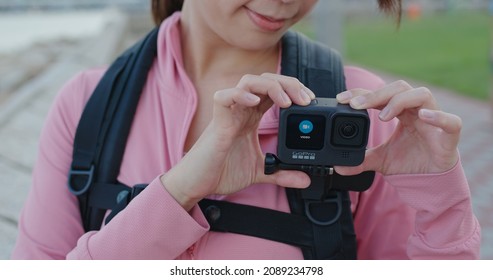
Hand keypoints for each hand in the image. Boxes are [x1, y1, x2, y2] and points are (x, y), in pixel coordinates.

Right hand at [162, 73, 313, 209]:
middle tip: (305, 99)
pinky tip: (254, 102)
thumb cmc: (221, 171)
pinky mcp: (217, 122)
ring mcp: (229, 113)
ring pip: (249, 81)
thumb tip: (305, 178)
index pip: (274, 91)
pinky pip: (224, 97)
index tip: (309, 102)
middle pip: (266, 80)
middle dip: (288, 84)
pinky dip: (240, 95)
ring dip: (271, 86)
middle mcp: (241, 110)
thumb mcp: (259, 172)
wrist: (197, 183)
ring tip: (286, 101)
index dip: (293, 90)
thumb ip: (281, 173)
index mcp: (251, 117)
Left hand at [334, 80, 461, 175]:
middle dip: (376, 94)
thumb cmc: (410, 161)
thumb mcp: (380, 160)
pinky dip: (438, 116)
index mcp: (400, 111)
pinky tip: (424, 116)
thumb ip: (360, 160)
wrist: (432, 180)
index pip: (381, 94)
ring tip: (383, 116)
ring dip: (400, 101)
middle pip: (399, 88)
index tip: (342, 99)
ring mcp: (434, 120)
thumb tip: (339, 167)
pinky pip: (451, 121)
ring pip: (421, 95)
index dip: (362, 93)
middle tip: (356, 105)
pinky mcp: (448, 136)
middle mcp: (417, 110)